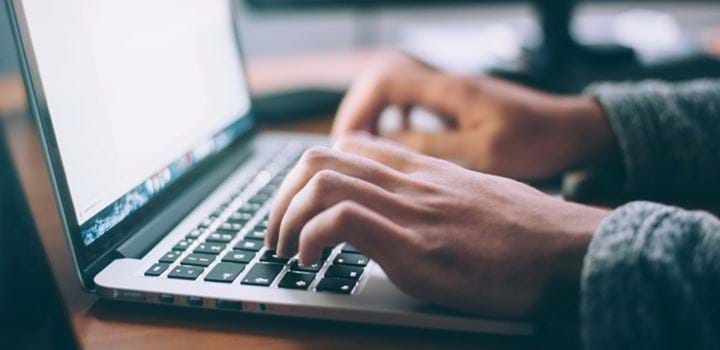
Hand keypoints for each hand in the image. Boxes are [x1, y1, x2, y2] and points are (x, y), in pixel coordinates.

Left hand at [265, 134, 609, 318]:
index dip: (310, 173)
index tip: (301, 206)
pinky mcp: (414, 247)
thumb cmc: (529, 233)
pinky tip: (311, 262)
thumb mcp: (477, 199)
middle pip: (320, 158)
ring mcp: (410, 211)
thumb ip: (437, 196)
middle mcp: (410, 183)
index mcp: (424, 171)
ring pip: (321, 182)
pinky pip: (341, 221)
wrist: (570, 251)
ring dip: (286, 217)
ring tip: (285, 250)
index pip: (349, 146)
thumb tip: (411, 213)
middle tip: (277, 232)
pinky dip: (310, 238)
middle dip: (282, 196)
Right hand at [332, 51, 616, 180]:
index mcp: (449, 90)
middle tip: (348, 151)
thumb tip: (382, 147)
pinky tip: (400, 147)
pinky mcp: (460, 106)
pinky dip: (398, 123)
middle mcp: (446, 85)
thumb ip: (430, 148)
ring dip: (376, 119)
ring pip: (397, 95)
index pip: (384, 82)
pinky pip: (415, 106)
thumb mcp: (482, 153)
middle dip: (359, 115)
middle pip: (382, 84)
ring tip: (366, 152)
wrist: (575, 131)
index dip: (358, 110)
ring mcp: (453, 94)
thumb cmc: (538, 142)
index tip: (347, 143)